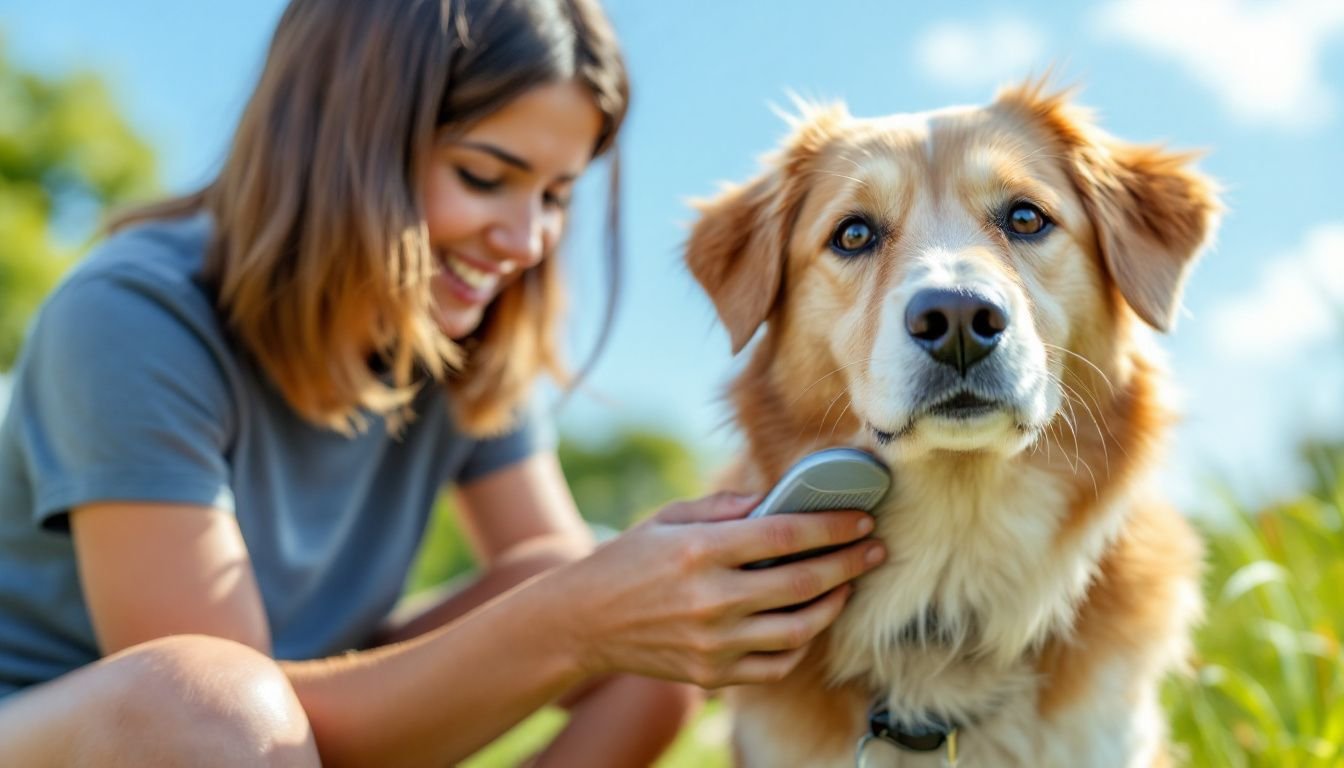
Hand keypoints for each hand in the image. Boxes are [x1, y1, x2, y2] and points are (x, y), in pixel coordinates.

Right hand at [551, 492, 885, 687]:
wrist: (582, 623)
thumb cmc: (628, 561)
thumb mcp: (667, 518)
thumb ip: (723, 508)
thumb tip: (776, 501)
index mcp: (700, 550)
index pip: (785, 535)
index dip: (831, 526)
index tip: (861, 518)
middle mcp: (711, 598)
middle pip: (803, 581)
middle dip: (849, 563)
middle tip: (876, 549)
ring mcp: (714, 642)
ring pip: (799, 628)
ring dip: (834, 605)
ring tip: (847, 586)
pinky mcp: (713, 674)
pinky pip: (777, 664)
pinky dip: (801, 643)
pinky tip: (809, 621)